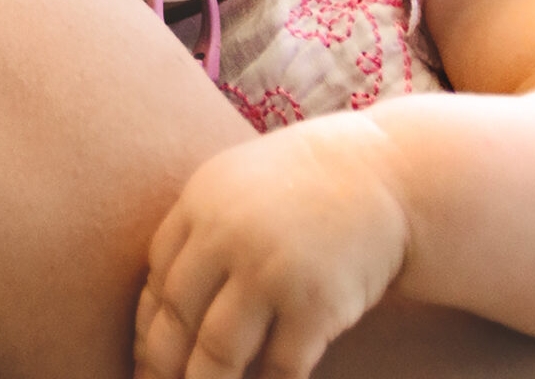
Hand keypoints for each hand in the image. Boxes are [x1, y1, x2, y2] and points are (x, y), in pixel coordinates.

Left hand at [135, 118, 410, 378]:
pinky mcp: (315, 304)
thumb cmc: (305, 189)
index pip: (156, 280)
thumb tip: (157, 309)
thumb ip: (199, 236)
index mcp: (201, 203)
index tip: (146, 361)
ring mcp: (271, 270)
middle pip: (178, 319)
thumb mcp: (239, 189)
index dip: (147, 328)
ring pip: (218, 352)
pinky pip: (279, 367)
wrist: (388, 175)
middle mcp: (227, 235)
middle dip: (163, 367)